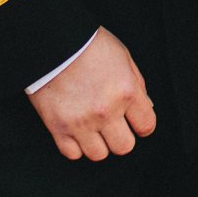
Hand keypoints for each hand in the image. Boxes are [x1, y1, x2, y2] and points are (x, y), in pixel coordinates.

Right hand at [25, 27, 155, 160]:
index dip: (142, 125)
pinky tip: (76, 130)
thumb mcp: (123, 57)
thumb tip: (143, 106)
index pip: (146, 126)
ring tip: (93, 128)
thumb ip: (136, 84)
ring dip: (98, 143)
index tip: (135, 122)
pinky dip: (75, 145)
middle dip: (121, 137)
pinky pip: (72, 153)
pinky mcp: (57, 128)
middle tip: (113, 125)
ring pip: (98, 154)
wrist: (51, 42)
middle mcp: (106, 111)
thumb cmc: (87, 44)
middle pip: (124, 147)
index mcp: (125, 91)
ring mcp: (81, 122)